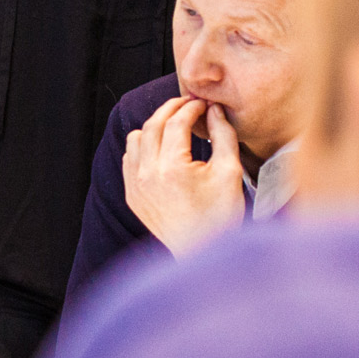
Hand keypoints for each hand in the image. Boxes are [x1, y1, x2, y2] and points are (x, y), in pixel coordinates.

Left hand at [123, 97, 245, 255]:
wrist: (204, 252)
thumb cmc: (221, 215)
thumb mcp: (229, 172)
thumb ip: (223, 136)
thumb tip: (214, 110)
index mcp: (172, 168)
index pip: (176, 123)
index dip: (191, 108)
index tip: (203, 105)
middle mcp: (147, 175)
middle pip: (152, 125)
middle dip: (171, 110)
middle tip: (188, 105)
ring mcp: (135, 186)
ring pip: (135, 139)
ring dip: (153, 127)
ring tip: (173, 126)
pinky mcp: (132, 196)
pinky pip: (129, 159)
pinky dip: (142, 147)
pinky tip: (160, 149)